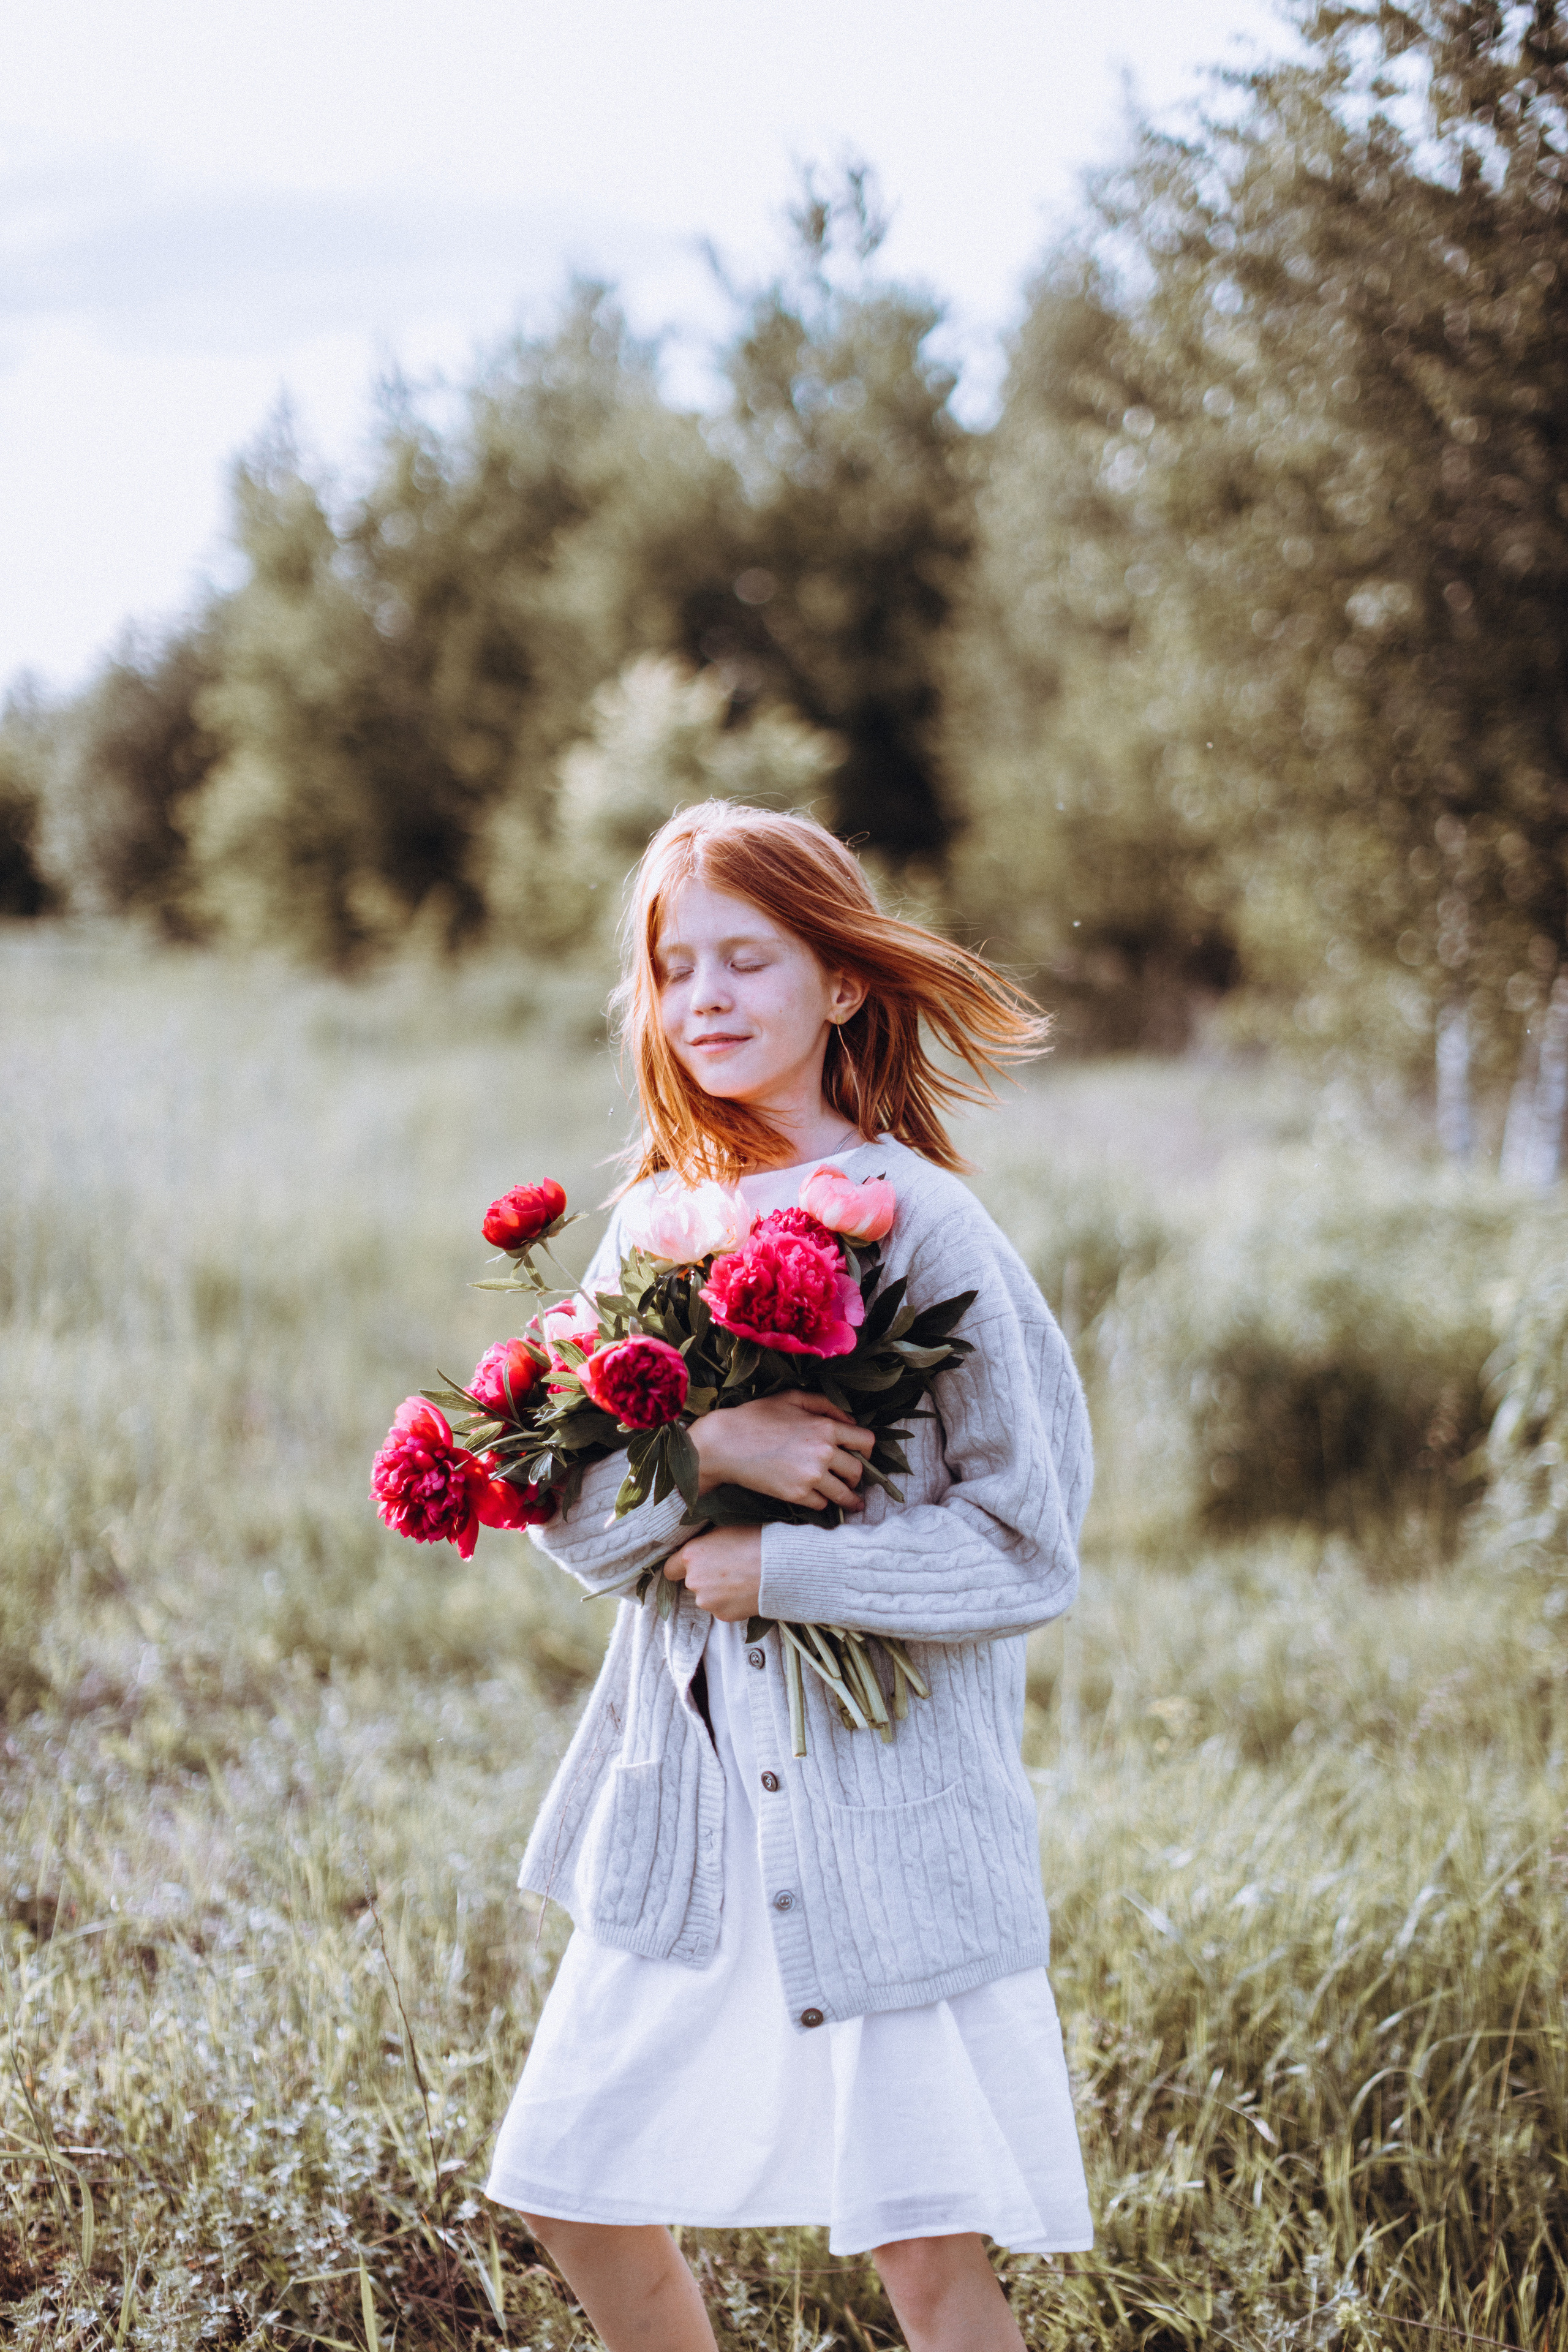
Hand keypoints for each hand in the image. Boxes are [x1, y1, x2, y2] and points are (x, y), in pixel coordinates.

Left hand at [663, 1526, 762, 1620]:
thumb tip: (701, 1544)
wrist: (780, 1568)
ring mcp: (707, 1602)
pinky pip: (722, 1608)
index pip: (670, 1569)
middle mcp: (694, 1581)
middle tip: (728, 1567)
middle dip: (705, 1577)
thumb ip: (706, 1541)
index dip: (681, 1567)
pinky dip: (731, 1602)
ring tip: (741, 1579)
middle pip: (692, 1582)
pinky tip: (746, 1590)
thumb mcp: (725, 1528)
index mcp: (691, 1556)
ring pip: (707, 1597)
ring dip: (718, 1591)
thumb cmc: (756, 1541)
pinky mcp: (723, 1616)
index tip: (693, 1565)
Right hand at [690, 1389, 873, 1510]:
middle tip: (852, 1480)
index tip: (863, 1456)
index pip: (866, 1442)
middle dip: (857, 1476)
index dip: (867, 1450)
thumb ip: (825, 1405)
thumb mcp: (792, 1398)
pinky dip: (822, 1502)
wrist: (725, 1443)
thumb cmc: (756, 1416)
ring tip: (850, 1501)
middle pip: (858, 1471)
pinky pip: (822, 1504)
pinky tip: (819, 1499)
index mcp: (825, 1427)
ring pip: (844, 1494)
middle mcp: (824, 1453)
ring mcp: (811, 1476)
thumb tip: (851, 1420)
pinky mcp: (796, 1494)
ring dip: (848, 1497)